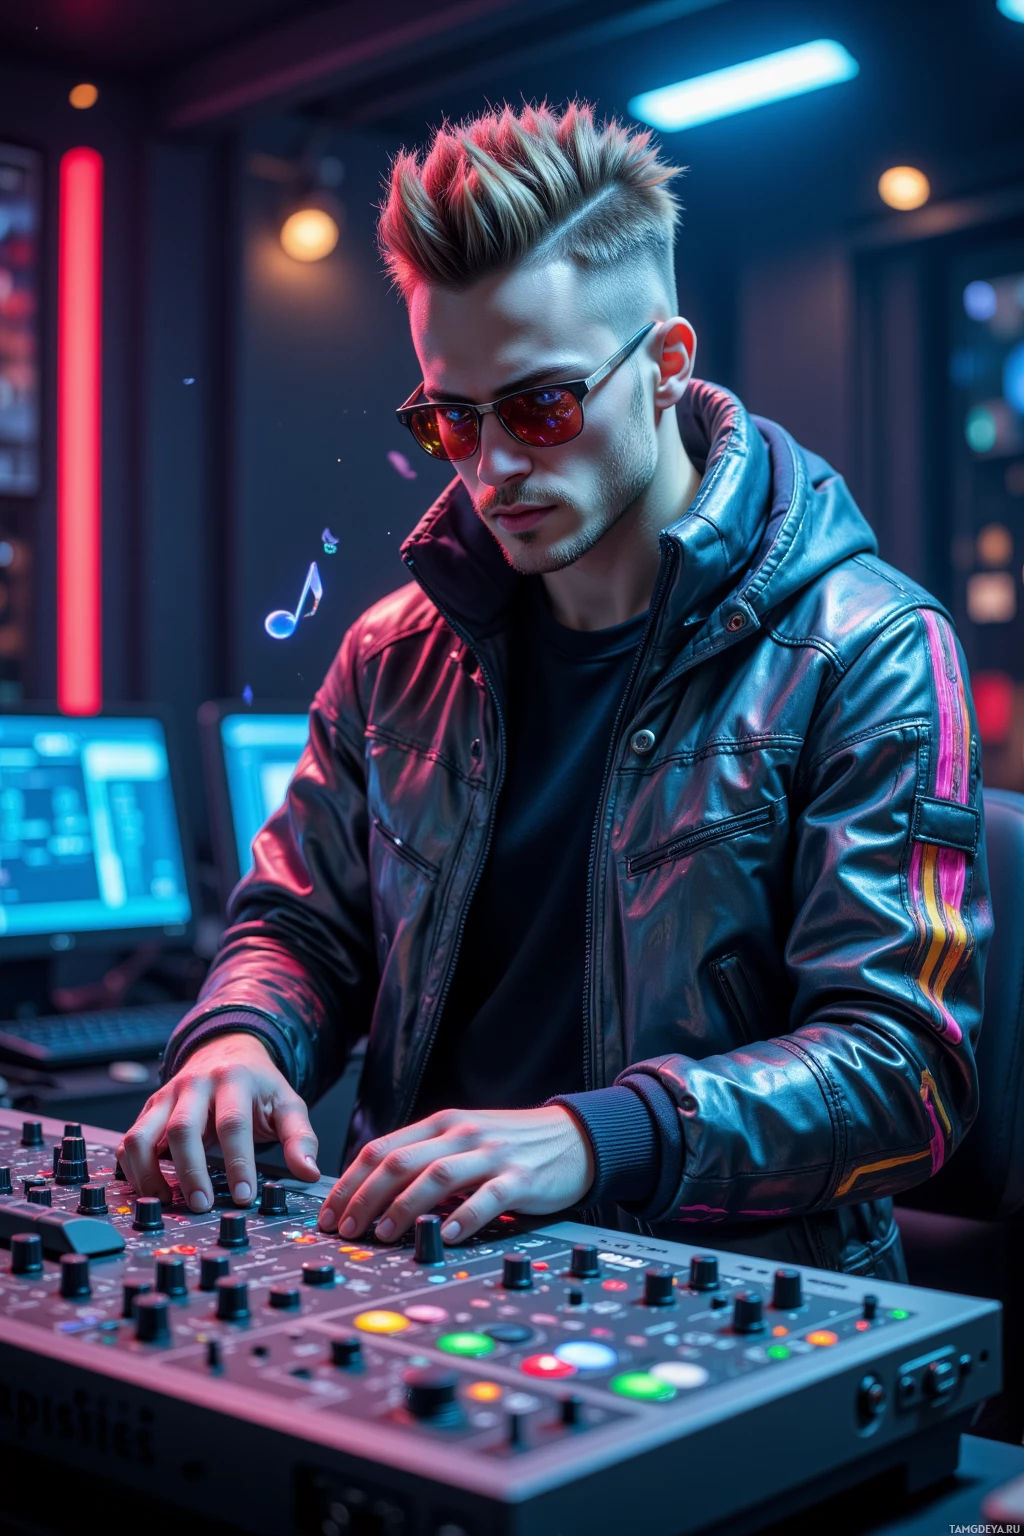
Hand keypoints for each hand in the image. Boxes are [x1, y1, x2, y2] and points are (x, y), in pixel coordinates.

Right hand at [117, 1034, 319, 1211]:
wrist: (228, 1051)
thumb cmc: (258, 1085)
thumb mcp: (287, 1103)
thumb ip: (300, 1138)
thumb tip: (309, 1173)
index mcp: (234, 1080)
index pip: (232, 1123)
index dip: (237, 1162)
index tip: (244, 1196)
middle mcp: (195, 1085)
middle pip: (183, 1129)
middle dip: (191, 1172)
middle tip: (201, 1205)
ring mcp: (166, 1096)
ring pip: (143, 1134)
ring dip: (149, 1172)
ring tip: (167, 1202)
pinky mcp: (149, 1111)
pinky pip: (129, 1140)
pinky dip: (132, 1168)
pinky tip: (149, 1190)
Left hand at [317, 1106, 594, 1243]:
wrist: (575, 1136)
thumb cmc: (514, 1144)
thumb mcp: (463, 1139)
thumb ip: (426, 1158)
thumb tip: (375, 1194)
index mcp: (441, 1124)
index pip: (381, 1148)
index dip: (349, 1182)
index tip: (329, 1213)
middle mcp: (461, 1134)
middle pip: (398, 1162)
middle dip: (363, 1198)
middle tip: (346, 1229)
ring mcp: (491, 1155)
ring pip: (435, 1176)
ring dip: (402, 1207)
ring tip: (382, 1234)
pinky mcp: (521, 1178)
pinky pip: (487, 1198)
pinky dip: (463, 1218)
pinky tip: (446, 1237)